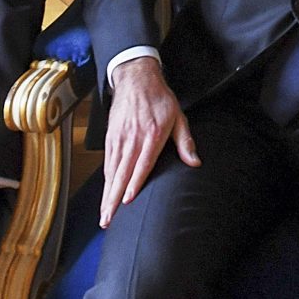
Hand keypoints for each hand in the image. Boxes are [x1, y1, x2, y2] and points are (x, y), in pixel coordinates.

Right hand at [99, 58, 196, 227]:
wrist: (136, 79)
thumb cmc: (159, 99)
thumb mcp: (178, 116)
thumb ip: (185, 141)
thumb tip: (195, 162)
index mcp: (152, 135)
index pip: (141, 164)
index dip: (133, 183)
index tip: (127, 201)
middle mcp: (133, 139)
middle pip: (121, 173)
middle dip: (113, 199)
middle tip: (108, 220)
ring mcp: (119, 139)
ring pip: (111, 171)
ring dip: (106, 194)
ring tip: (104, 215)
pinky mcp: (110, 138)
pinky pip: (106, 163)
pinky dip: (104, 181)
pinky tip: (105, 195)